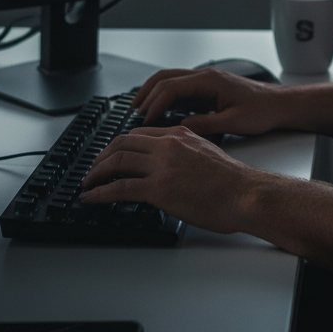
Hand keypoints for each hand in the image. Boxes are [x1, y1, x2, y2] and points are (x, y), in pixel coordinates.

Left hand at [80, 126, 264, 233]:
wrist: (245, 194)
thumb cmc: (233, 182)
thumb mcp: (205, 153)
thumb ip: (183, 153)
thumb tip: (170, 167)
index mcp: (179, 134)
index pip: (139, 133)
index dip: (120, 145)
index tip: (112, 156)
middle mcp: (167, 145)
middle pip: (122, 143)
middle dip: (102, 156)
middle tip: (93, 169)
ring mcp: (162, 166)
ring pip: (117, 161)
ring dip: (96, 173)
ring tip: (87, 184)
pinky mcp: (159, 189)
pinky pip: (120, 188)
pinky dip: (100, 192)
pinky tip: (92, 198)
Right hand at [134, 68, 287, 136]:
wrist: (280, 105)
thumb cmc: (262, 112)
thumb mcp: (234, 123)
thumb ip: (207, 125)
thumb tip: (182, 128)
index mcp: (209, 81)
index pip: (172, 87)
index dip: (155, 103)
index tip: (146, 119)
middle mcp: (205, 76)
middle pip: (165, 77)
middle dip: (146, 93)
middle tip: (133, 111)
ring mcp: (206, 81)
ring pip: (171, 80)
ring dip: (154, 92)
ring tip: (141, 109)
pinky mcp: (208, 89)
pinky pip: (180, 88)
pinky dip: (166, 96)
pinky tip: (161, 110)